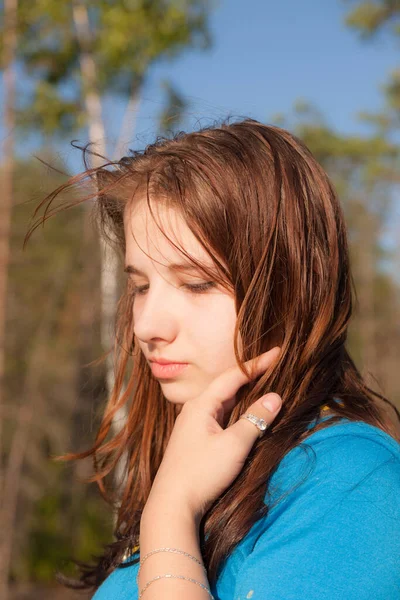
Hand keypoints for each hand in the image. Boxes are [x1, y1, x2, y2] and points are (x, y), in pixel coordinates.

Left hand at [144, 346, 281, 522]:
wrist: (171, 505)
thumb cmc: (201, 472)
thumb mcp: (233, 445)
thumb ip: (255, 419)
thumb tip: (276, 397)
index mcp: (201, 404)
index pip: (233, 376)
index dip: (257, 364)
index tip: (278, 352)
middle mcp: (195, 409)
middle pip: (227, 385)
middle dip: (251, 375)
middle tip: (274, 366)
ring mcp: (193, 425)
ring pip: (223, 401)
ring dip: (244, 392)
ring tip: (264, 383)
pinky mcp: (195, 440)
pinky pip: (220, 415)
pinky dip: (237, 409)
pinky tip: (245, 413)